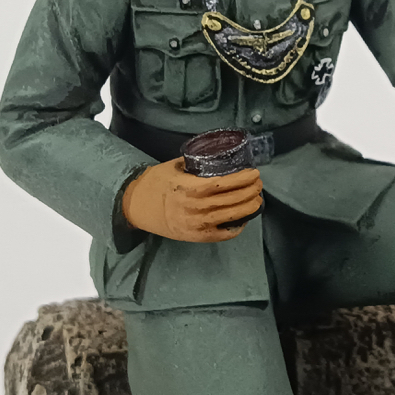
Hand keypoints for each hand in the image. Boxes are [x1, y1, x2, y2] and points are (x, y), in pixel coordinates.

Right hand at [122, 158, 262, 242]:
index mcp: (190, 188)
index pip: (224, 184)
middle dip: (251, 191)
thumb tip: (219, 157)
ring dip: (249, 207)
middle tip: (259, 183)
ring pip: (231, 217)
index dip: (243, 179)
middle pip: (232, 200)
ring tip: (257, 198)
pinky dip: (236, 227)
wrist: (135, 205)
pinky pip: (222, 234)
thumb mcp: (175, 166)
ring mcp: (196, 225)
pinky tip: (244, 218)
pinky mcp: (195, 237)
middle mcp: (195, 208)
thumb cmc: (155, 182)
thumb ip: (196, 164)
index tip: (254, 173)